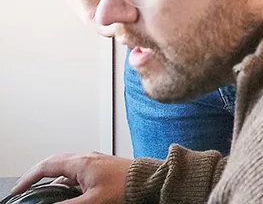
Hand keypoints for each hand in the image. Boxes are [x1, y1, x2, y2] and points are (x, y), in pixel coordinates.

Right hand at [11, 152, 129, 203]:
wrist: (150, 180)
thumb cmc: (127, 186)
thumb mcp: (92, 201)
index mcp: (81, 162)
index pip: (46, 166)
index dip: (29, 178)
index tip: (17, 190)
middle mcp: (86, 158)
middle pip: (54, 163)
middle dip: (37, 175)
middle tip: (25, 189)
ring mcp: (94, 161)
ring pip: (66, 167)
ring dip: (52, 179)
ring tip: (41, 194)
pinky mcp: (101, 167)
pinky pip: (77, 171)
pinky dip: (65, 181)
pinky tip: (65, 193)